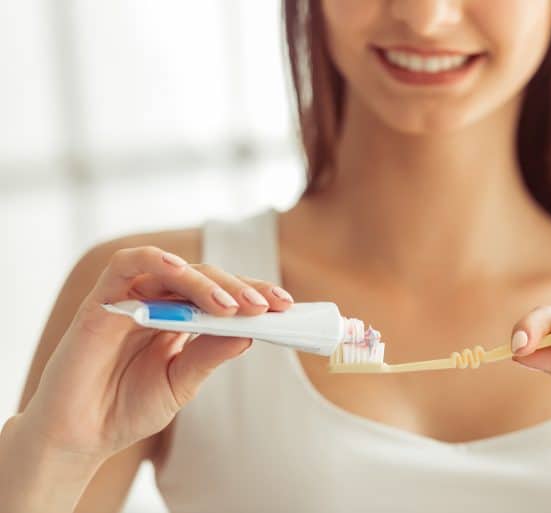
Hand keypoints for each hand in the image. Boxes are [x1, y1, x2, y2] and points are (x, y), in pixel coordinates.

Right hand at [20, 246, 293, 462]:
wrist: (82, 435)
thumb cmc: (130, 407)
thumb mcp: (182, 383)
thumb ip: (209, 355)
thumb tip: (249, 333)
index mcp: (183, 319)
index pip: (223, 295)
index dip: (254, 294)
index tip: (286, 306)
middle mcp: (159, 302)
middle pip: (205, 278)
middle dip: (239, 289)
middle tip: (265, 305)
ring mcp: (131, 298)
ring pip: (174, 270)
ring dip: (206, 282)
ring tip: (232, 305)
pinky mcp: (102, 300)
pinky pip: (127, 265)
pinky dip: (155, 261)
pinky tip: (181, 272)